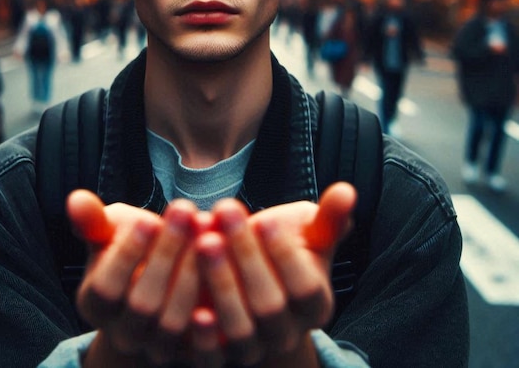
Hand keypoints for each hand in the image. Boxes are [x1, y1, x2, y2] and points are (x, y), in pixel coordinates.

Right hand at [66, 191, 201, 365]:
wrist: (163, 284)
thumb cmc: (134, 248)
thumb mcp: (110, 234)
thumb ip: (94, 221)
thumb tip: (76, 198)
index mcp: (96, 303)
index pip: (106, 286)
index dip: (127, 254)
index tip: (149, 218)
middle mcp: (123, 331)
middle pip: (142, 302)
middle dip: (166, 253)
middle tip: (185, 211)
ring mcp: (156, 346)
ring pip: (173, 320)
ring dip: (193, 273)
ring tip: (207, 229)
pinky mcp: (190, 351)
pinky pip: (202, 339)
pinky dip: (214, 304)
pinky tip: (227, 264)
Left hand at [193, 183, 356, 365]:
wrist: (250, 286)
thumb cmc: (280, 251)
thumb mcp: (308, 236)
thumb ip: (328, 218)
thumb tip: (347, 191)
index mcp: (315, 304)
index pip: (304, 286)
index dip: (284, 255)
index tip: (264, 220)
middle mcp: (287, 332)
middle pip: (270, 304)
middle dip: (246, 255)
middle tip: (225, 212)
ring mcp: (255, 348)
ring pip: (240, 327)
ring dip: (221, 283)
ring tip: (205, 240)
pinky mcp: (221, 355)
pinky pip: (211, 354)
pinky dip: (203, 334)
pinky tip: (194, 308)